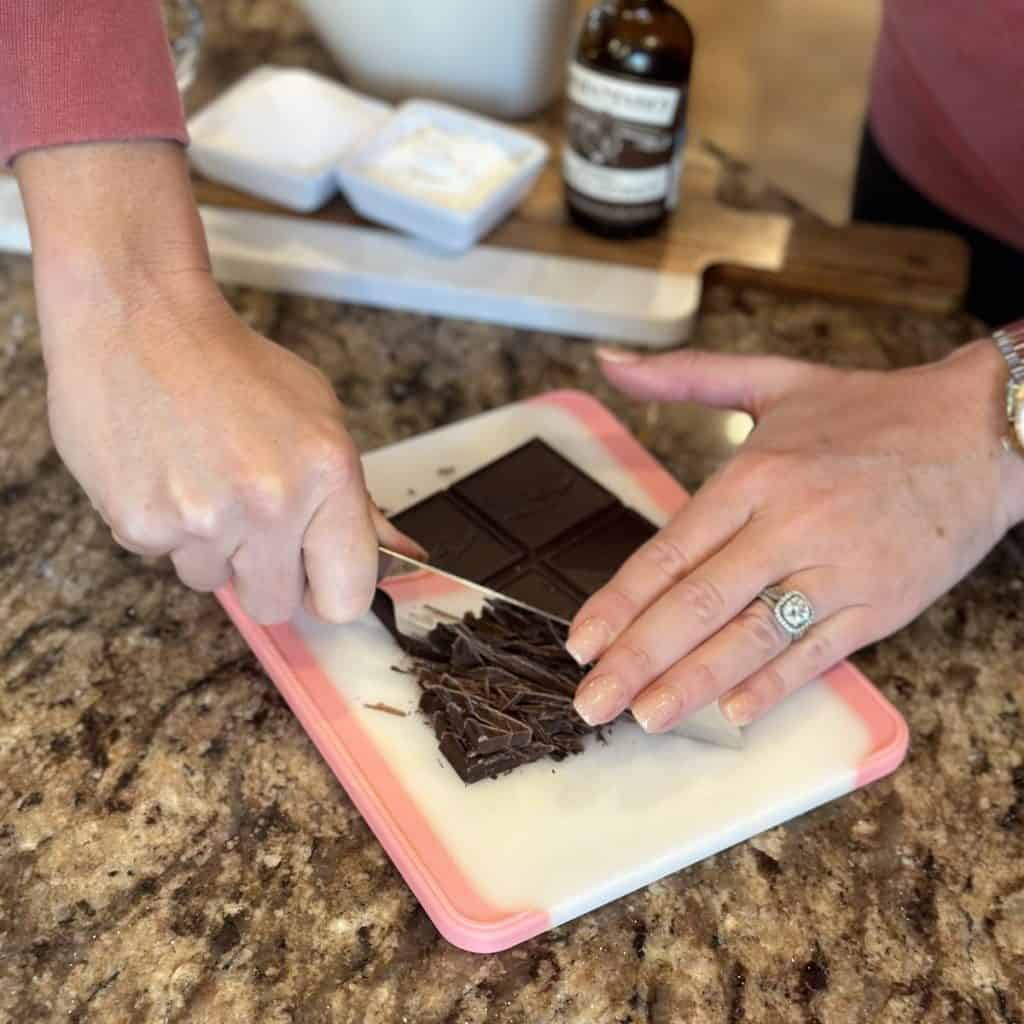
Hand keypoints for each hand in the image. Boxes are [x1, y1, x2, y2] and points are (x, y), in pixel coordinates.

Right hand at [15, 141, 420, 623]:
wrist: (141, 318)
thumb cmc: (234, 366)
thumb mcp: (319, 417)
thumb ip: (357, 499)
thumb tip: (400, 555)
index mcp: (328, 476)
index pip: (347, 595)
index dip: (328, 592)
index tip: (314, 578)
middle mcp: (270, 504)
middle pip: (274, 604)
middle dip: (264, 574)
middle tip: (247, 520)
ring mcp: (202, 517)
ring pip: (212, 582)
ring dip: (208, 546)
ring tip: (198, 476)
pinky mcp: (140, 523)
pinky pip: (161, 558)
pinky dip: (162, 526)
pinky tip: (163, 471)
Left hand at [568, 341, 1023, 730]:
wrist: (984, 431)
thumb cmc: (872, 410)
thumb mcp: (774, 379)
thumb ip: (685, 376)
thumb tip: (610, 363)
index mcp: (756, 474)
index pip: (671, 551)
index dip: (620, 602)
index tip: (581, 641)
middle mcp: (791, 524)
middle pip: (699, 603)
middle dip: (638, 658)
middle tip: (591, 702)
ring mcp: (838, 569)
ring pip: (754, 637)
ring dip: (694, 683)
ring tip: (644, 716)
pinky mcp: (882, 603)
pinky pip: (820, 653)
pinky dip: (776, 684)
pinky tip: (734, 712)